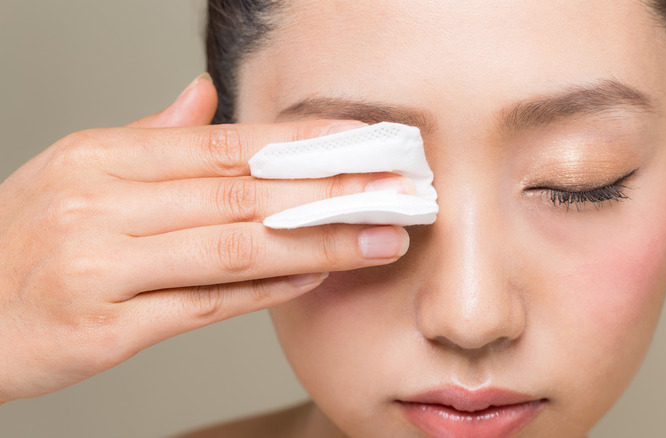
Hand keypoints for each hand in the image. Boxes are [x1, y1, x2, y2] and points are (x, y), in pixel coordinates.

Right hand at [0, 75, 409, 402]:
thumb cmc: (20, 242)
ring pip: (235, 248)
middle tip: (397, 189)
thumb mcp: (73, 171)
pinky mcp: (105, 328)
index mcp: (101, 157)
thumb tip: (205, 97)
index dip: (304, 142)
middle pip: (242, 192)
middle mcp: (102, 205)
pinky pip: (205, 305)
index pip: (225, 143)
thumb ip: (149, 137)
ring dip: (317, 243)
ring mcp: (102, 268)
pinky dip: (267, 291)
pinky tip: (315, 278)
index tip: (365, 141)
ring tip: (378, 237)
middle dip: (331, 190)